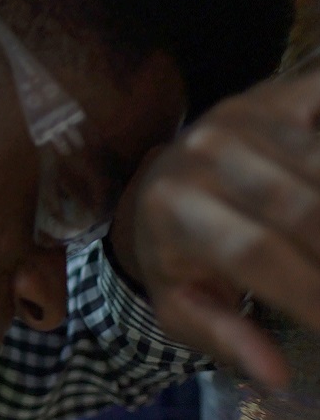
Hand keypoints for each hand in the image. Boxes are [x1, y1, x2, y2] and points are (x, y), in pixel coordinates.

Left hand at [117, 68, 319, 388]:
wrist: (161, 180)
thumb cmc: (178, 251)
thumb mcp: (181, 302)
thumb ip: (224, 335)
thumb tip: (275, 374)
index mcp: (175, 209)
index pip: (257, 252)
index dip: (312, 291)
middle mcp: (206, 152)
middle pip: (304, 208)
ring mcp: (246, 114)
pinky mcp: (282, 92)